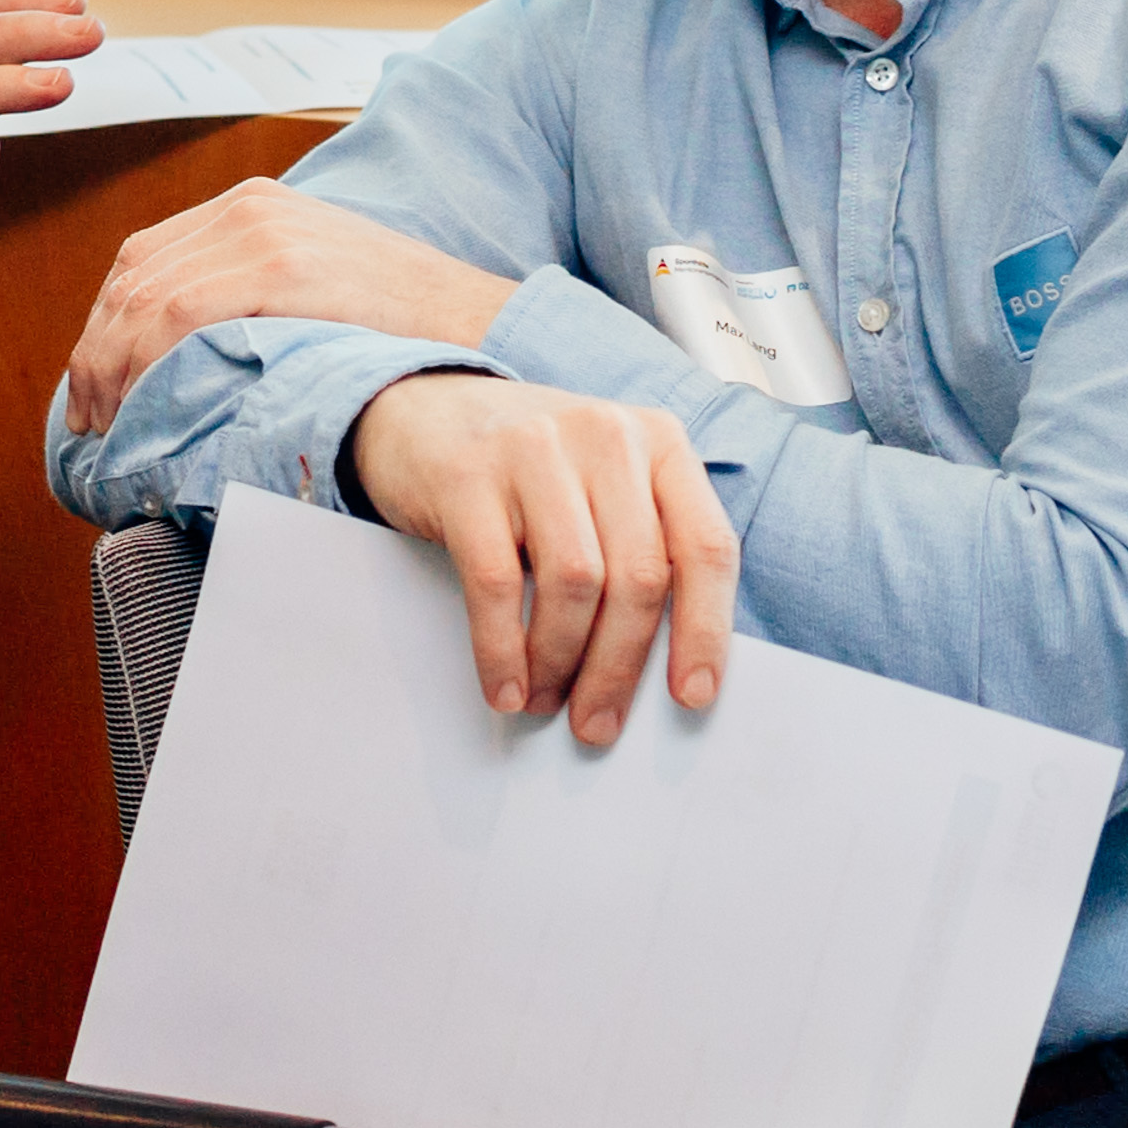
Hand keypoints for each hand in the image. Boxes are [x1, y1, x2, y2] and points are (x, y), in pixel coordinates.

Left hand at [59, 179, 516, 434]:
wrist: (478, 328)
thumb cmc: (403, 330)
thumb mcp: (317, 289)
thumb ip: (250, 299)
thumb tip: (180, 360)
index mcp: (252, 206)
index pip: (142, 260)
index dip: (104, 327)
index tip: (96, 388)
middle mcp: (249, 208)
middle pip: (133, 278)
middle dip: (98, 355)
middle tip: (91, 422)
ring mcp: (265, 232)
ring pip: (145, 299)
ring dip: (113, 370)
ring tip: (112, 430)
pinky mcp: (282, 267)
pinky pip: (180, 315)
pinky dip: (147, 365)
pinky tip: (146, 411)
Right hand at [345, 372, 734, 744]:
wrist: (422, 407)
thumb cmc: (527, 463)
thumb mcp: (604, 480)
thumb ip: (643, 541)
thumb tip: (665, 661)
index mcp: (658, 441)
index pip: (705, 546)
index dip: (705, 631)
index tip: (692, 695)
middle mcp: (605, 435)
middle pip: (638, 575)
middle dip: (620, 666)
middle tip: (598, 721)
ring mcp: (535, 448)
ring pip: (575, 583)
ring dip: (561, 662)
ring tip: (546, 700)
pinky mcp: (467, 475)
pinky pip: (497, 583)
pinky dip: (503, 650)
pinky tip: (505, 685)